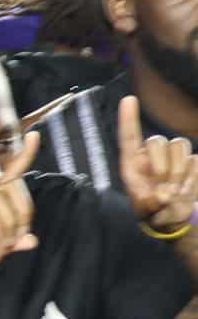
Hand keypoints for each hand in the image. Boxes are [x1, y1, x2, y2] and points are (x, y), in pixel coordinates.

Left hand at [117, 96, 197, 232]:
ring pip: (180, 145)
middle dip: (161, 164)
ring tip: (174, 190)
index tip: (128, 99)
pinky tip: (185, 191)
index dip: (128, 118)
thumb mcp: (144, 210)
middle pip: (158, 141)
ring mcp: (174, 158)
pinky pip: (196, 160)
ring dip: (178, 169)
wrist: (174, 219)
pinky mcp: (193, 163)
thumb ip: (149, 203)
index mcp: (133, 164)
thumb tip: (163, 196)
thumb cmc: (152, 211)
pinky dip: (192, 178)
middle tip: (162, 188)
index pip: (129, 137)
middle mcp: (152, 156)